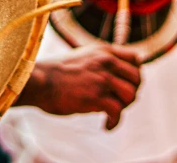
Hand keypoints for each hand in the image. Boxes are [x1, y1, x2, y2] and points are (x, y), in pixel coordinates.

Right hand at [16, 44, 141, 129]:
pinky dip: (115, 122)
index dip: (133, 74)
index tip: (124, 85)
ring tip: (111, 113)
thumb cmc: (55, 74)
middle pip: (137, 77)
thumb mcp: (82, 58)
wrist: (38, 81)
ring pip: (131, 94)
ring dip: (124, 107)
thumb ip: (99, 63)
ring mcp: (102, 78)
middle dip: (131, 92)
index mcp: (103, 51)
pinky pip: (118, 112)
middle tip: (119, 102)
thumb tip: (113, 79)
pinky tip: (107, 126)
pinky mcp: (96, 96)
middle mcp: (106, 61)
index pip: (135, 59)